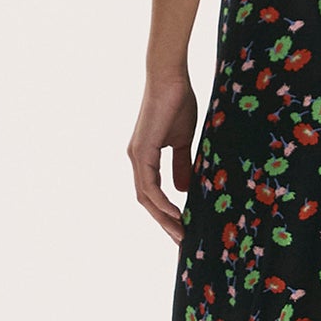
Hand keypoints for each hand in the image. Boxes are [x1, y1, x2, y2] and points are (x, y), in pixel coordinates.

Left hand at [131, 70, 198, 242]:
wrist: (170, 78)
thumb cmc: (178, 103)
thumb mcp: (184, 140)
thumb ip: (182, 165)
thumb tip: (183, 190)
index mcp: (145, 157)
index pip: (152, 193)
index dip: (165, 213)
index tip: (182, 228)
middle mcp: (136, 160)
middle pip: (146, 201)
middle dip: (163, 223)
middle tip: (181, 241)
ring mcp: (136, 156)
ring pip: (146, 198)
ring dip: (163, 218)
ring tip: (180, 234)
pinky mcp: (141, 151)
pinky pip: (149, 185)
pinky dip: (161, 202)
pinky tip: (176, 213)